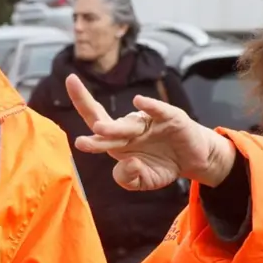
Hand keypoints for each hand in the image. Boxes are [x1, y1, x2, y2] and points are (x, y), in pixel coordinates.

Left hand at [65, 74, 238, 189]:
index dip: (82, 102)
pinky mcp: (171, 118)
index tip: (69, 82)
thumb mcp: (144, 181)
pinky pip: (158, 110)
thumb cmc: (163, 165)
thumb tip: (128, 164)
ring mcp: (150, 122)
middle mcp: (131, 128)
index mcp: (119, 141)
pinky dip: (150, 106)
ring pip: (130, 124)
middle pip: (109, 124)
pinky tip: (139, 102)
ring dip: (115, 128)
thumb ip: (128, 178)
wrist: (194, 160)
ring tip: (101, 130)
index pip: (96, 121)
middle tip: (81, 139)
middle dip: (94, 127)